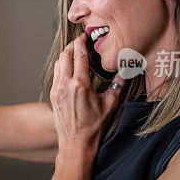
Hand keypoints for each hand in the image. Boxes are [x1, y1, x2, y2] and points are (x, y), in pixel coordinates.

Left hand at [49, 33, 125, 158]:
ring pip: (58, 63)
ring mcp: (57, 90)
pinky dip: (61, 65)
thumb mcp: (110, 104)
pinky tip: (68, 66)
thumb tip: (126, 71)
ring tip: (75, 51)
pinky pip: (55, 73)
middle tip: (80, 40)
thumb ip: (118, 85)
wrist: (76, 143)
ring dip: (65, 54)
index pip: (79, 55)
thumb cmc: (94, 127)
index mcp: (80, 85)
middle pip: (65, 55)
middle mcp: (65, 85)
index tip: (85, 35)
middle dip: (72, 45)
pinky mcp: (53, 95)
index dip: (81, 42)